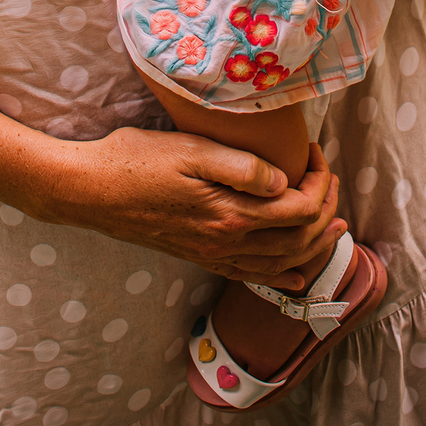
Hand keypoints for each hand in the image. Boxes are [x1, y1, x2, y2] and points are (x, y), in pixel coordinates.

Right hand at [52, 129, 344, 291]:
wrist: (92, 191)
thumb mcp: (191, 150)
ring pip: (282, 261)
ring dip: (314, 243)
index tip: (315, 151)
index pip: (299, 208)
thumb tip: (283, 182)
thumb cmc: (137, 162)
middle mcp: (227, 243)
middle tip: (328, 178)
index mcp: (231, 214)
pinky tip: (294, 271)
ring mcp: (213, 254)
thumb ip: (242, 168)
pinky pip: (253, 275)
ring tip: (332, 222)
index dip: (319, 181)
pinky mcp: (200, 256)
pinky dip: (282, 275)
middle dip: (325, 210)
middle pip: (299, 238)